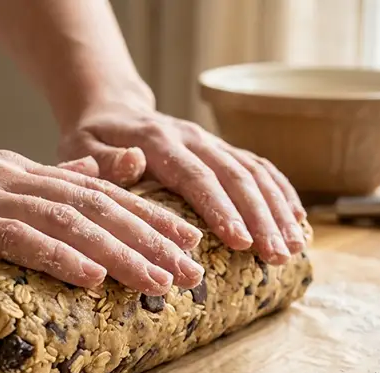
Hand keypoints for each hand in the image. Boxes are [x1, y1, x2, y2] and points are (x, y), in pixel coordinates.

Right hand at [0, 149, 203, 295]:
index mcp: (13, 172)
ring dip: (119, 252)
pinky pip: (14, 237)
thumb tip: (89, 184)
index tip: (189, 245)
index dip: (148, 218)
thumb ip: (29, 190)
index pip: (97, 194)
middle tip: (194, 270)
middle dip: (151, 238)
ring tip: (160, 281)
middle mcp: (5, 175)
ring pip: (66, 220)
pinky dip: (58, 256)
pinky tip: (92, 277)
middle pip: (95, 205)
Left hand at [57, 103, 307, 264]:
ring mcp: (212, 142)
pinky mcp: (224, 150)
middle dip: (260, 217)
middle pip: (235, 176)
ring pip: (255, 172)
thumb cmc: (91, 138)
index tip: (240, 241)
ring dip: (278, 210)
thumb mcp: (80, 147)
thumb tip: (134, 162)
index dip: (220, 208)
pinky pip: (261, 168)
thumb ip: (102, 160)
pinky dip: (283, 194)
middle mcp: (193, 138)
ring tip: (294, 248)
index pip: (196, 175)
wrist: (112, 110)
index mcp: (158, 141)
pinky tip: (299, 223)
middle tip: (277, 255)